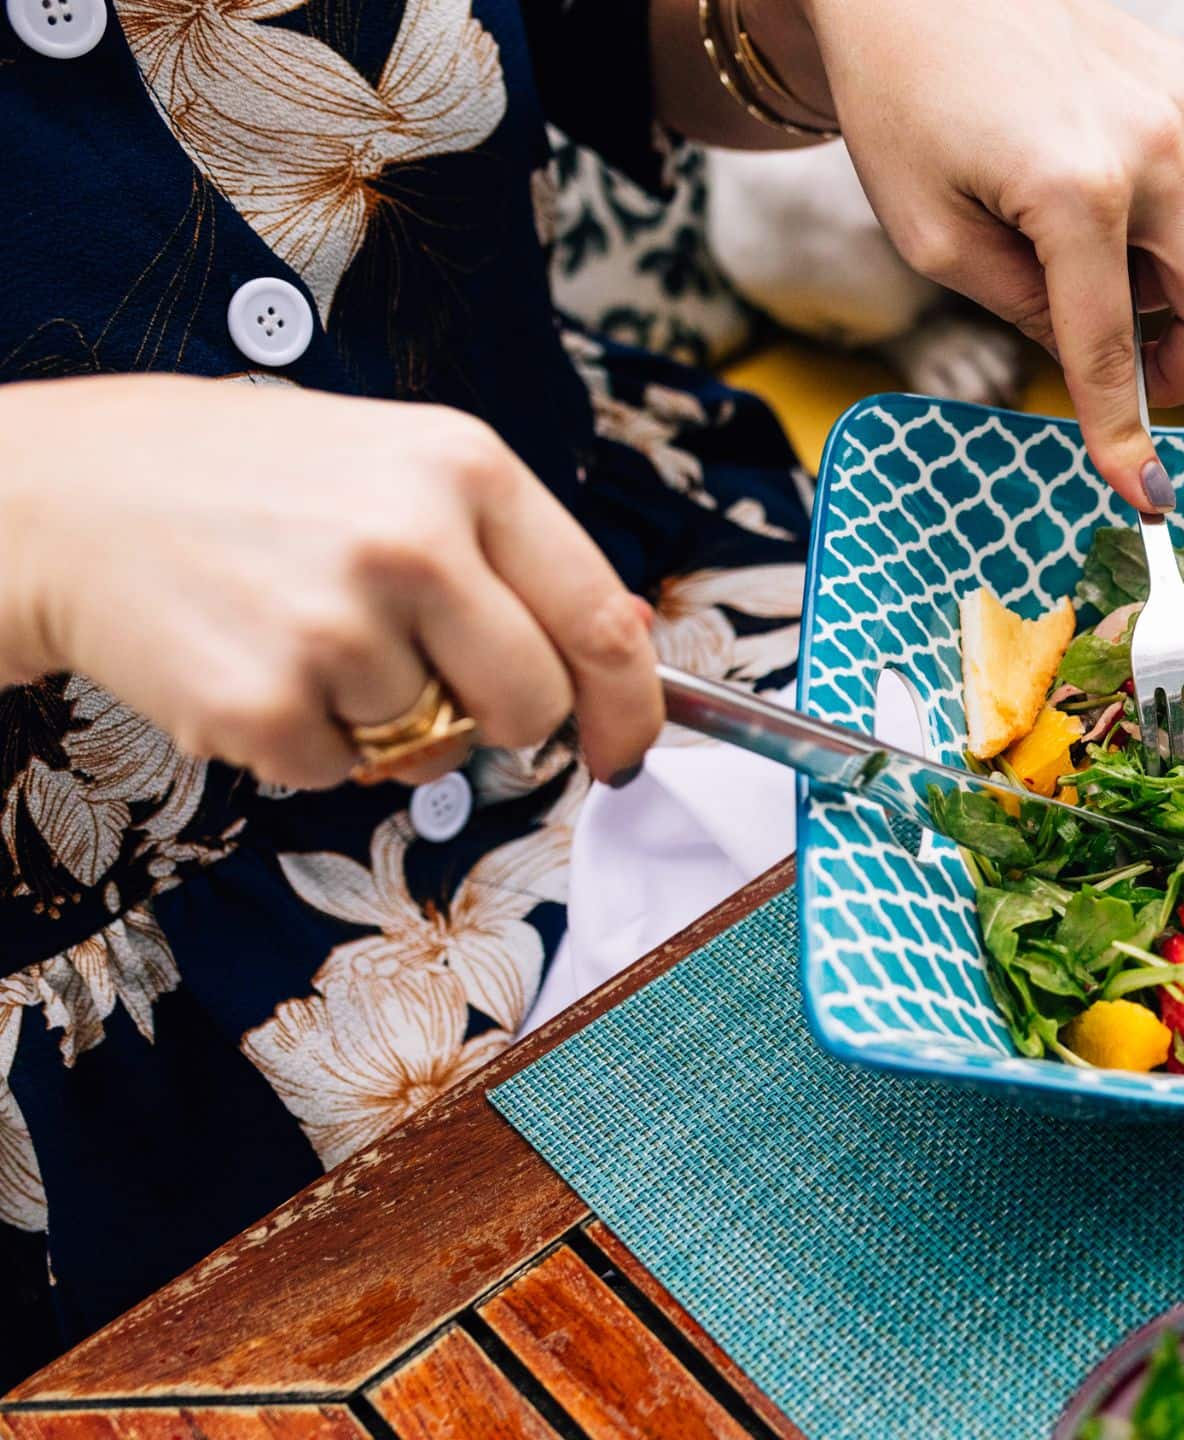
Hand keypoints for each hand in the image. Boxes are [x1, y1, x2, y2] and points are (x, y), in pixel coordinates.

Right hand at [0, 377, 662, 790]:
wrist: (64, 495)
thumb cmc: (248, 483)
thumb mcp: (401, 467)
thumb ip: (515, 553)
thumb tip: (630, 636)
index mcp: (467, 468)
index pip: (600, 617)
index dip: (632, 705)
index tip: (624, 750)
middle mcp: (415, 540)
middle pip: (533, 702)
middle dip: (499, 720)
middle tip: (424, 680)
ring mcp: (338, 623)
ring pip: (430, 742)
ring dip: (378, 718)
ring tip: (301, 631)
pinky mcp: (265, 700)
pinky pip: (338, 773)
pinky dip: (303, 744)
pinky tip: (253, 662)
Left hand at [794, 0, 1183, 512]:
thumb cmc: (897, 99)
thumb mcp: (931, 235)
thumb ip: (1023, 308)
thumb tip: (1096, 355)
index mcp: (1076, 191)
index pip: (1116, 345)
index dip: (1126, 431)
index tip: (1149, 495)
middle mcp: (1151, 143)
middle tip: (1138, 382)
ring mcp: (1178, 99)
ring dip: (1151, 267)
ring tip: (1059, 238)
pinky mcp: (1179, 69)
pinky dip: (1145, 200)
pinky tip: (1071, 164)